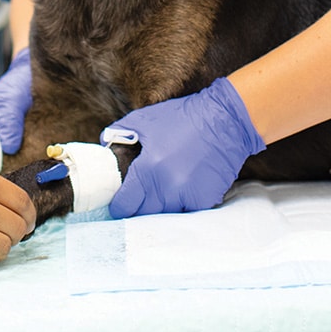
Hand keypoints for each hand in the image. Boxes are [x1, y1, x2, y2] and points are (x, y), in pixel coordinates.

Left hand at [103, 76, 265, 217]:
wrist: (224, 121)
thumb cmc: (181, 118)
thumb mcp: (142, 120)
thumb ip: (119, 134)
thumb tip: (106, 147)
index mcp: (149, 169)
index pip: (127, 204)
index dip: (119, 206)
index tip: (118, 204)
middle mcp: (169, 188)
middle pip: (144, 213)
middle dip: (138, 207)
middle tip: (136, 198)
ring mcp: (190, 196)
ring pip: (166, 213)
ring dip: (159, 206)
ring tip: (158, 190)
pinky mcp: (206, 199)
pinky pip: (186, 209)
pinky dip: (180, 202)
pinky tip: (180, 186)